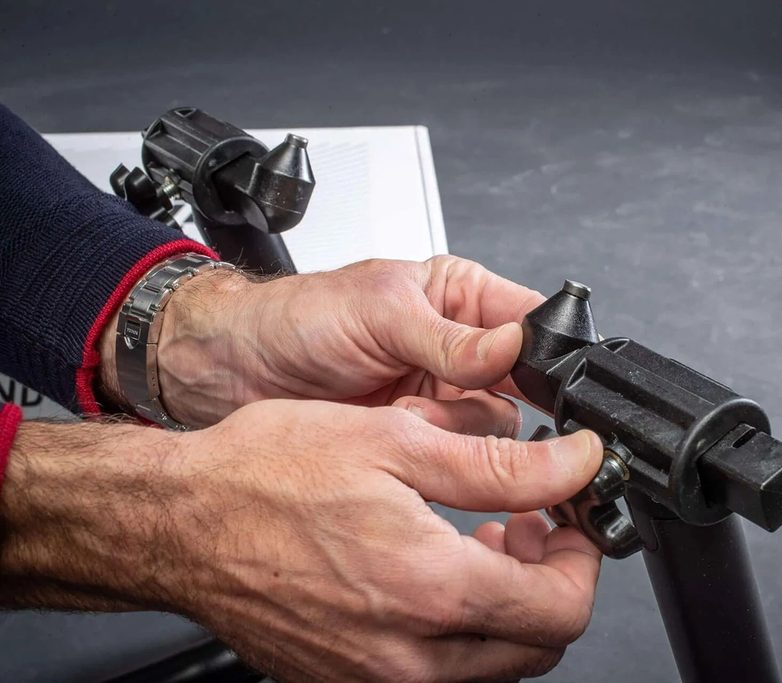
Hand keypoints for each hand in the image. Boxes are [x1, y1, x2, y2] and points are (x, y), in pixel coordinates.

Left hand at [114, 255, 545, 427]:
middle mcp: (460, 349)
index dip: (548, 355)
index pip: (535, 325)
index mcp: (460, 298)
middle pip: (523, 386)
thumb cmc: (296, 319)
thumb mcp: (376, 312)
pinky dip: (428, 451)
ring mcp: (439, 398)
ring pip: (491, 429)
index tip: (545, 384)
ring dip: (450, 427)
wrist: (231, 370)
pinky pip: (453, 458)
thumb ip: (449, 337)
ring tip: (402, 407)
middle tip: (452, 396)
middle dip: (484, 397)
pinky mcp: (417, 441)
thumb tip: (511, 345)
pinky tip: (392, 430)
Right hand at [174, 400, 603, 680]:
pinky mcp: (349, 680)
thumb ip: (504, 467)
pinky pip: (439, 671)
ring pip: (492, 664)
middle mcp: (409, 654)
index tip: (570, 519)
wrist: (180, 523)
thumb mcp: (398, 443)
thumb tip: (575, 465)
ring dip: (508, 605)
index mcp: (431, 590)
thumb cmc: (267, 476)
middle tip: (528, 524)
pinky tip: (434, 571)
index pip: (562, 608)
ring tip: (482, 539)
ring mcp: (376, 678)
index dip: (583, 559)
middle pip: (537, 645)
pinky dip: (459, 628)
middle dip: (551, 582)